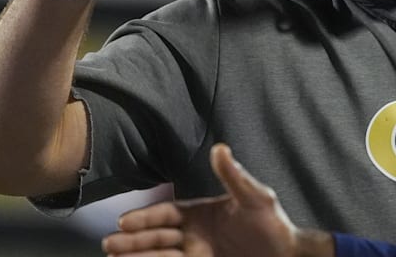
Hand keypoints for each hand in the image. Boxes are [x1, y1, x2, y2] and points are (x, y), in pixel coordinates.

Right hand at [101, 144, 332, 256]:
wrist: (287, 255)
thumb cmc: (273, 224)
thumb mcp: (255, 197)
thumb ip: (234, 176)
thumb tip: (219, 149)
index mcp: (200, 214)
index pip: (166, 215)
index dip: (145, 217)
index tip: (124, 221)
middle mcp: (193, 235)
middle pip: (156, 237)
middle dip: (132, 240)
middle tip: (108, 244)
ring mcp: (196, 254)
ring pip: (160, 256)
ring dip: (137, 256)